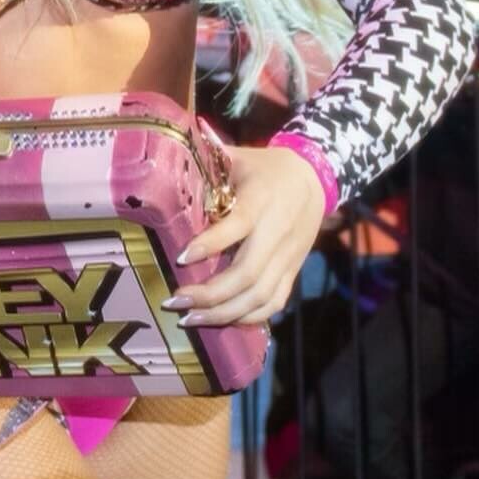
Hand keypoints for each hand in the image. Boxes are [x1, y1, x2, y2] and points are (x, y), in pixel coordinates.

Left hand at [162, 143, 326, 327]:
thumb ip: (207, 166)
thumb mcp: (238, 158)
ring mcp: (289, 256)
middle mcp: (278, 231)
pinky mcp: (293, 270)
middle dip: (209, 294)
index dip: (209, 245)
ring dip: (223, 313)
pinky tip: (221, 320)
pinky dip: (248, 317)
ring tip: (190, 319)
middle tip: (175, 301)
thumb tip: (165, 169)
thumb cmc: (265, 168)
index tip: (181, 259)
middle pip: (247, 274)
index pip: (237, 226)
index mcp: (262, 199)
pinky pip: (274, 302)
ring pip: (260, 295)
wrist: (313, 177)